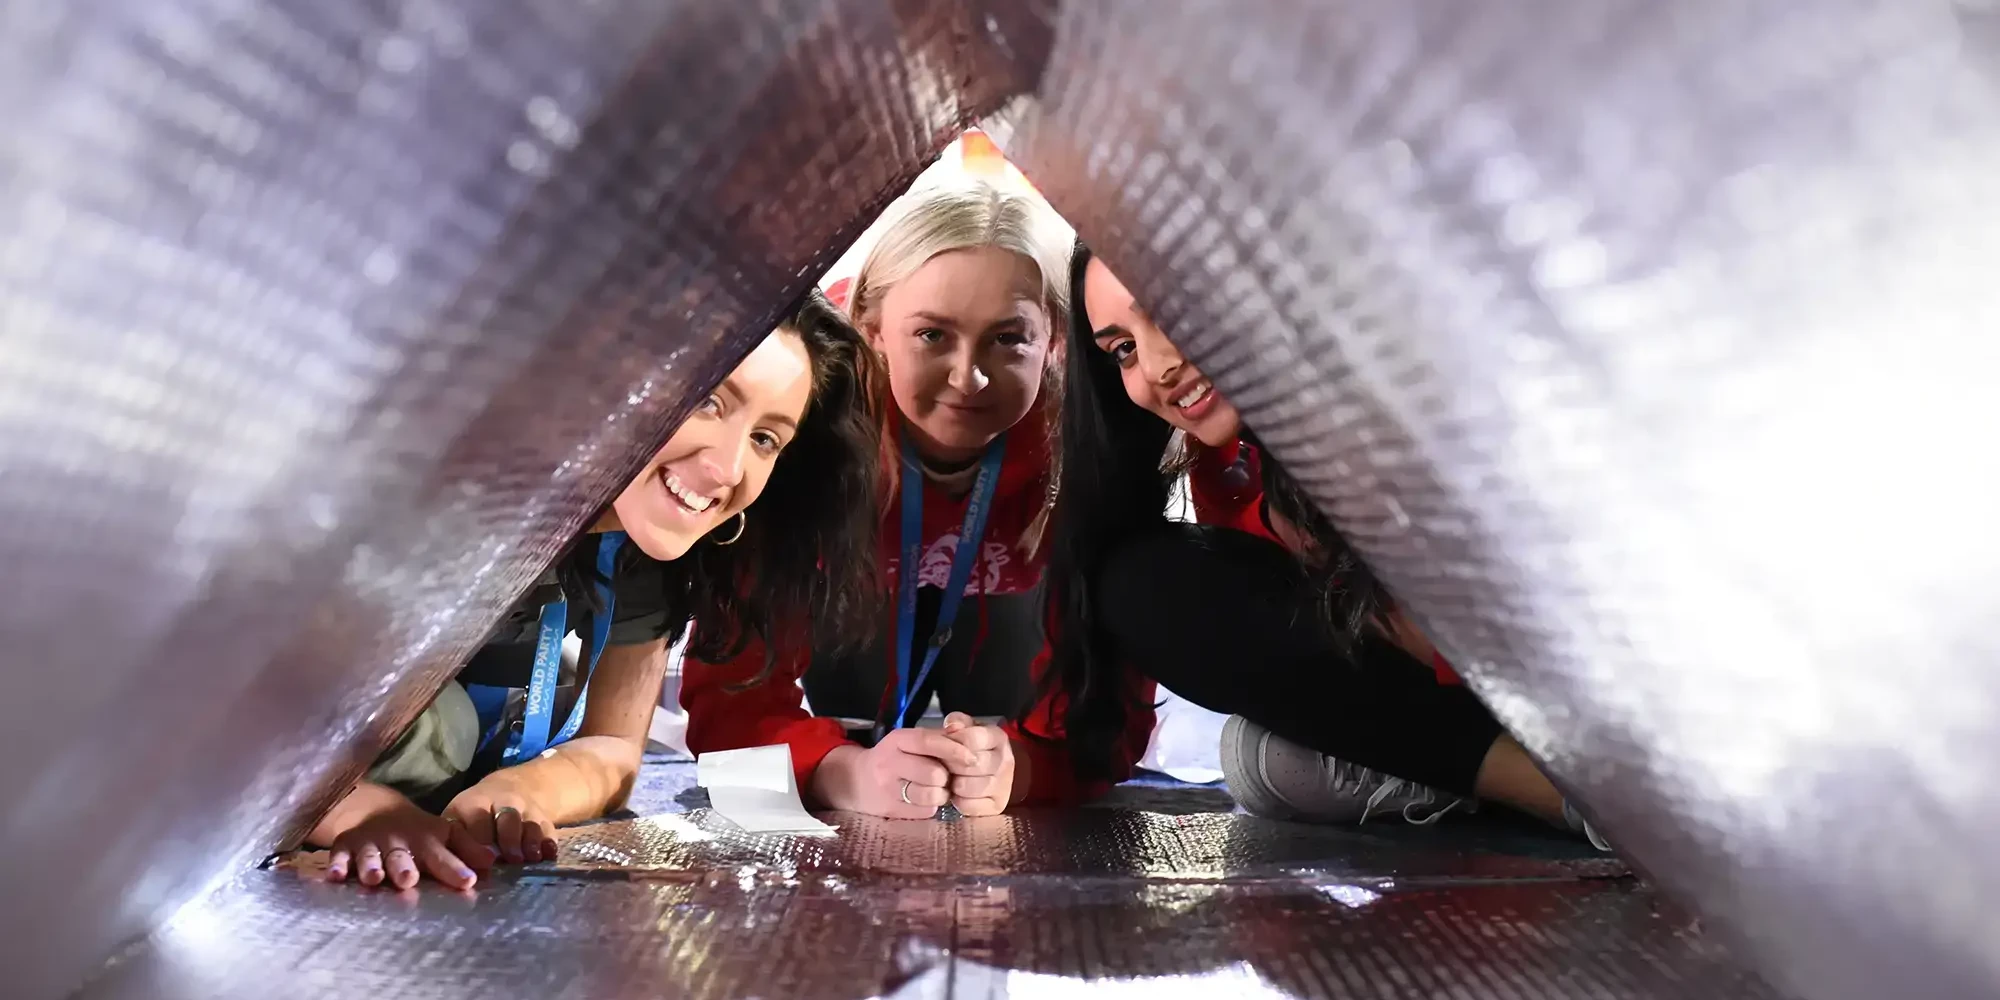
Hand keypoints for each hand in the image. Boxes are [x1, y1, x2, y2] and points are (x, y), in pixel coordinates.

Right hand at [325, 794, 492, 890]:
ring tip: (374, 879)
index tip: (468, 882)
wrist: (378, 810)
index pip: (442, 855)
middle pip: (402, 857)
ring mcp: (370, 844)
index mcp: (426, 840)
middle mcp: (398, 842)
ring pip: (371, 857)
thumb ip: (467, 849)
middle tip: (409, 879)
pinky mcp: (345, 847)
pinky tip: (336, 876)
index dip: (455, 868)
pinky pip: (339, 857)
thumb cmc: (418, 831)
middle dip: (405, 868)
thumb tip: (493, 862)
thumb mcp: (445, 834)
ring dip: (372, 867)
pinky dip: (337, 865)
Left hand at [444, 777, 559, 863]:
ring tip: (531, 858)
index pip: (478, 817)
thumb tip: (455, 872)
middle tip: (510, 859)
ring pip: (530, 823)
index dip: (480, 837)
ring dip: (531, 841)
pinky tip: (548, 855)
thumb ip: (455, 841)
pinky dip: (548, 842)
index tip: (481, 859)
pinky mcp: (543, 820)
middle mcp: (503, 803)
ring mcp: (526, 810)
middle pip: (508, 817)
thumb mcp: (458, 818)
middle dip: (509, 838)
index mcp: (476, 803)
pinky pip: (548, 830)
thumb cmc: (473, 815)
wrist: (508, 789)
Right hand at [808, 728, 979, 818]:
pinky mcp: (890, 810)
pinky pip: (926, 812)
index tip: (972, 758)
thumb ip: (938, 736)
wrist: (856, 780)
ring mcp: (887, 789)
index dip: (953, 749)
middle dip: (946, 777)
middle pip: (933, 773)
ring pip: (931, 795)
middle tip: (945, 777)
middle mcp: (888, 763)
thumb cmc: (894, 757)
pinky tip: (924, 800)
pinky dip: (931, 807)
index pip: (928, 741)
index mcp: (896, 740)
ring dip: (941, 794)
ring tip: (936, 789)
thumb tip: (963, 731)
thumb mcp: (909, 741)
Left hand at [939, 712, 1016, 816]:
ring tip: (953, 780)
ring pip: (967, 787)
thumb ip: (957, 721)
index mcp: (998, 737)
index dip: (953, 743)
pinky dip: (959, 802)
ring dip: (954, 785)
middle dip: (951, 766)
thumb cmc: (972, 748)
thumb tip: (952, 726)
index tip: (946, 747)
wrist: (994, 773)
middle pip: (968, 764)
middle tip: (947, 766)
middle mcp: (1005, 760)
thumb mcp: (966, 728)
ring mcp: (1004, 785)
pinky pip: (968, 806)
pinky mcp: (997, 806)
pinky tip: (959, 795)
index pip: (971, 738)